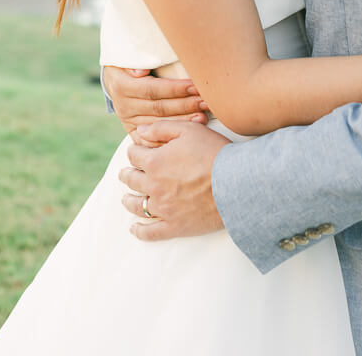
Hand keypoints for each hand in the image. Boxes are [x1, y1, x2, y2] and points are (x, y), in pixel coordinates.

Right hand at [103, 65, 208, 133]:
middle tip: (205, 102)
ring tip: (203, 116)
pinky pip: (153, 140)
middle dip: (185, 105)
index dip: (175, 89)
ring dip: (183, 121)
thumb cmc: (128, 63)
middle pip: (159, 108)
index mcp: (122, 86)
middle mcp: (124, 106)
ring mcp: (128, 121)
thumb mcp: (127, 57)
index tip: (195, 86)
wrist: (114, 79)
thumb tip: (141, 71)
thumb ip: (135, 62)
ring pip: (159, 124)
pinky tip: (188, 133)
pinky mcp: (134, 132)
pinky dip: (171, 137)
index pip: (153, 89)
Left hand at [119, 120, 229, 240]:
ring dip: (128, 200)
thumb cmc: (213, 152)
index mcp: (155, 162)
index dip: (135, 150)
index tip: (138, 151)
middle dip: (127, 174)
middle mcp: (154, 186)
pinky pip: (151, 232)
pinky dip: (140, 231)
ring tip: (126, 198)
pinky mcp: (175, 226)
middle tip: (126, 173)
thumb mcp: (188, 130)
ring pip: (137, 205)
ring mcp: (163, 209)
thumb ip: (160, 128)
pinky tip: (134, 228)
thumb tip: (138, 132)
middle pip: (131, 180)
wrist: (235, 183)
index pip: (134, 155)